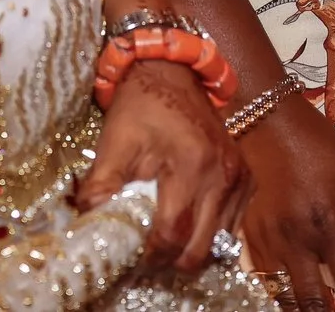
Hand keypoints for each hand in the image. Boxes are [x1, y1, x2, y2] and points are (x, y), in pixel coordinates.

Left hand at [79, 59, 252, 272]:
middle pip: (200, 248)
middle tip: (146, 258)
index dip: (149, 255)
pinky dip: (210, 235)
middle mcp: (223, 175)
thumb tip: (87, 228)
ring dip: (191, 250)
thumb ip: (100, 186)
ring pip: (220, 243)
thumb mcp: (114, 141)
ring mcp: (240, 178)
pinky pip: (233, 227)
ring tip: (164, 242)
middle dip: (171, 260)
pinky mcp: (247, 179)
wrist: (173, 73)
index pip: (172, 233)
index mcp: (191, 164)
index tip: (130, 259)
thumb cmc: (140, 106)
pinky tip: (187, 225)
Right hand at [237, 98, 334, 311]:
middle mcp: (294, 238)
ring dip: (302, 309)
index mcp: (324, 222)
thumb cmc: (311, 140)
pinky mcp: (248, 233)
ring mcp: (267, 238)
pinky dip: (278, 291)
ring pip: (284, 294)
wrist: (262, 118)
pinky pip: (263, 277)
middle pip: (312, 299)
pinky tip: (290, 296)